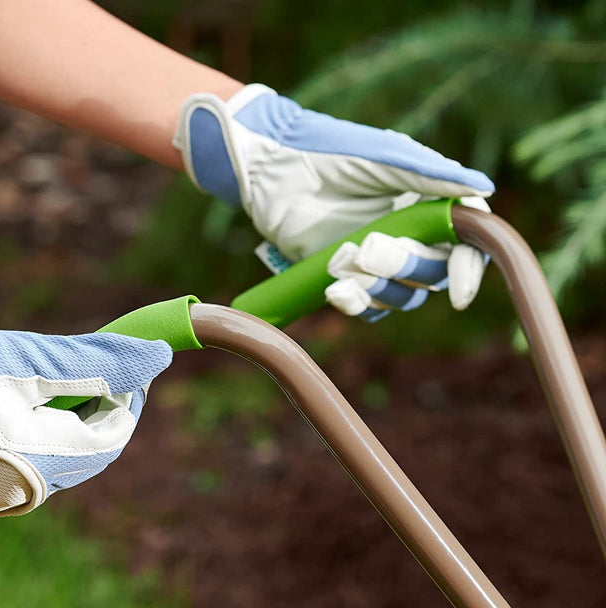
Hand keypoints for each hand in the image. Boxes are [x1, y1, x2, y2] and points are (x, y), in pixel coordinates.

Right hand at [0, 272, 171, 517]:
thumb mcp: (34, 359)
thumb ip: (103, 361)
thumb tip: (159, 356)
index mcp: (44, 466)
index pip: (113, 434)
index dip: (130, 394)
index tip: (130, 358)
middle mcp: (28, 487)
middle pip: (93, 444)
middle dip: (103, 400)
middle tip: (100, 360)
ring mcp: (6, 484)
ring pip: (67, 447)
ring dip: (77, 408)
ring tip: (65, 371)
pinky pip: (39, 450)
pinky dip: (49, 418)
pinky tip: (37, 390)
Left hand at [174, 84, 493, 320]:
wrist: (272, 170)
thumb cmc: (331, 152)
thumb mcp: (385, 158)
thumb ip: (432, 175)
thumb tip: (484, 187)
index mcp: (428, 203)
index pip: (465, 243)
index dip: (467, 269)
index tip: (460, 292)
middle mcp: (410, 234)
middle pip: (432, 273)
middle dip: (404, 265)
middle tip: (370, 247)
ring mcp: (378, 260)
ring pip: (401, 296)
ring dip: (377, 286)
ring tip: (342, 260)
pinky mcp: (347, 278)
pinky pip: (366, 306)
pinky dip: (354, 302)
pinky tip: (335, 288)